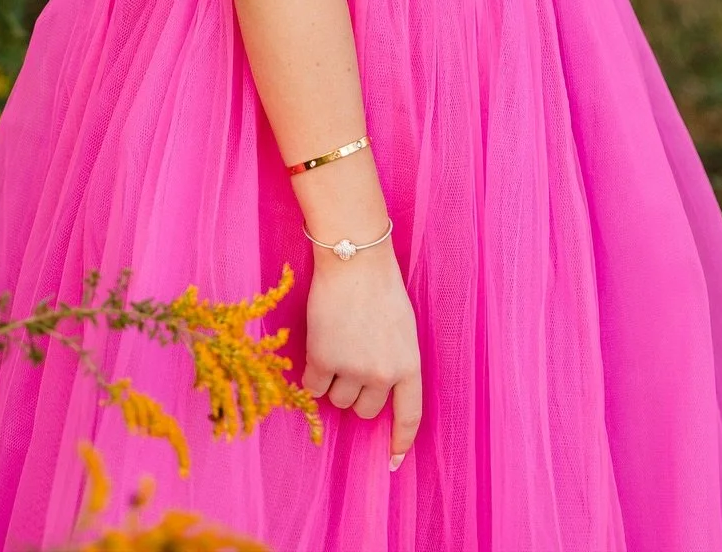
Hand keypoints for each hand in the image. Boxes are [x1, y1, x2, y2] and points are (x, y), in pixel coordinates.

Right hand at [301, 239, 421, 470]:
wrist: (354, 259)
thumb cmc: (380, 287)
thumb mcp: (402, 329)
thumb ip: (394, 361)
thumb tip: (378, 390)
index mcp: (408, 365)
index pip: (409, 416)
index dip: (399, 441)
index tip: (392, 461)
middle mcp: (382, 374)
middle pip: (364, 410)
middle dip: (355, 393)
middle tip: (351, 361)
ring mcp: (352, 369)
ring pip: (336, 399)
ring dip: (333, 380)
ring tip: (336, 343)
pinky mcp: (323, 360)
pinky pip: (312, 386)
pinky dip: (312, 372)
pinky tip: (318, 345)